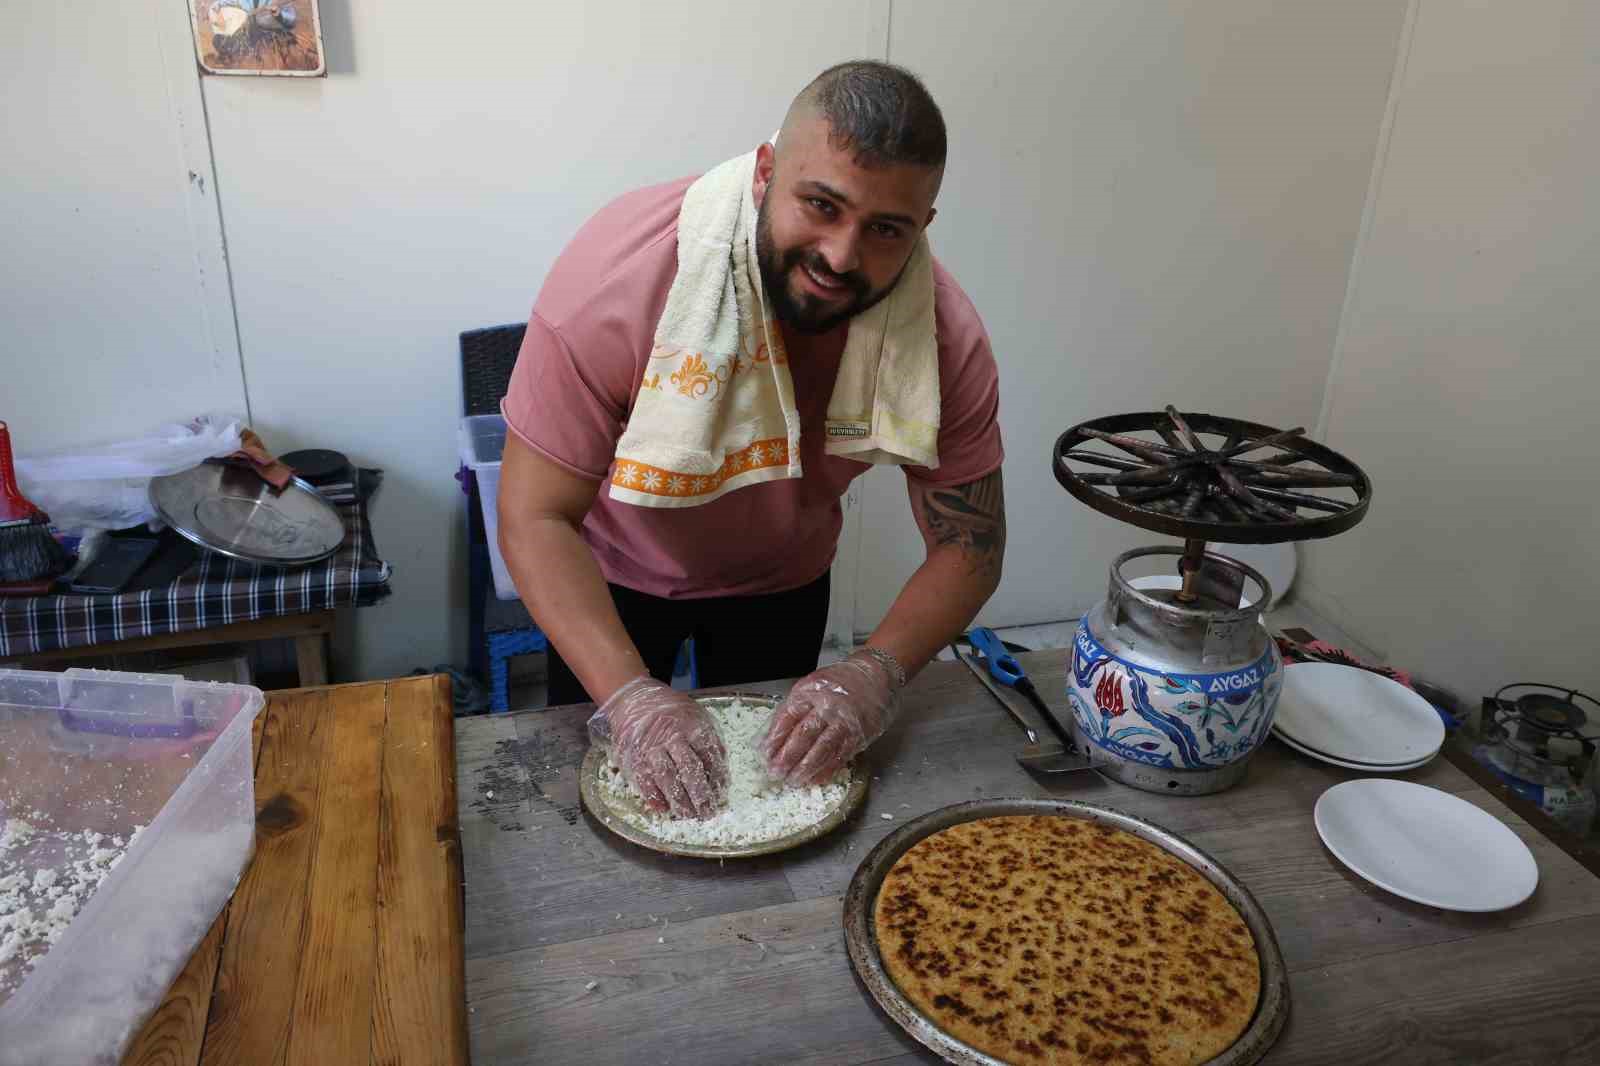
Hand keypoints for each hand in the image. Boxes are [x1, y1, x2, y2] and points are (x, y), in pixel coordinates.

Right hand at [587, 676, 727, 818]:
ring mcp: (651, 747)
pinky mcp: (633, 755)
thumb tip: (721, 764)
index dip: (717, 775)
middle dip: (700, 794)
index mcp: (691, 724)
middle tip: (708, 812)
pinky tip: (663, 809)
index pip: (709, 754)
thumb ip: (708, 737)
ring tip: (688, 816)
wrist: (632, 698)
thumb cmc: (668, 709)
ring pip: (667, 777)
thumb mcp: (694, 713)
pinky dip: (653, 796)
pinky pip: (644, 779)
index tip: (722, 792)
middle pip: (689, 768)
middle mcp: (671, 736)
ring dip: (678, 800)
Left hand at [762, 649, 903, 786]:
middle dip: (787, 757)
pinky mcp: (859, 734)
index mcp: (810, 692)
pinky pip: (840, 755)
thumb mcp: (811, 686)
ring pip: (822, 748)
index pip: (787, 718)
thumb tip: (773, 735)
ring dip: (806, 768)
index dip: (775, 739)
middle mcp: (827, 706)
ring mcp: (844, 721)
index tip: (765, 755)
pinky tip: (816, 778)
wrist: (875, 675)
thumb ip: (794, 708)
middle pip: (803, 735)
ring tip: (793, 780)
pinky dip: (827, 769)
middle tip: (776, 773)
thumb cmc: (840, 682)